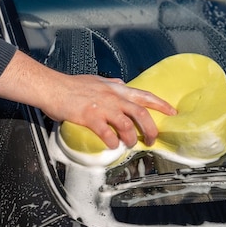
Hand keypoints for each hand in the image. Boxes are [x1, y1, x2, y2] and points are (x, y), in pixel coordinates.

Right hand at [0, 51, 176, 148]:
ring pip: (126, 124)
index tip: (172, 113)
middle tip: (151, 140)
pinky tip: (111, 146)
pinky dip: (111, 142)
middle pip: (141, 112)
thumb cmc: (72, 85)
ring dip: (130, 138)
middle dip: (150, 128)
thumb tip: (122, 83)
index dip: (161, 105)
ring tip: (128, 145)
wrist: (52, 87)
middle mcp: (113, 97)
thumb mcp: (97, 80)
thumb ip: (111, 84)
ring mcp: (102, 107)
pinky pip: (106, 133)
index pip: (145, 95)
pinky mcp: (89, 117)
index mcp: (116, 89)